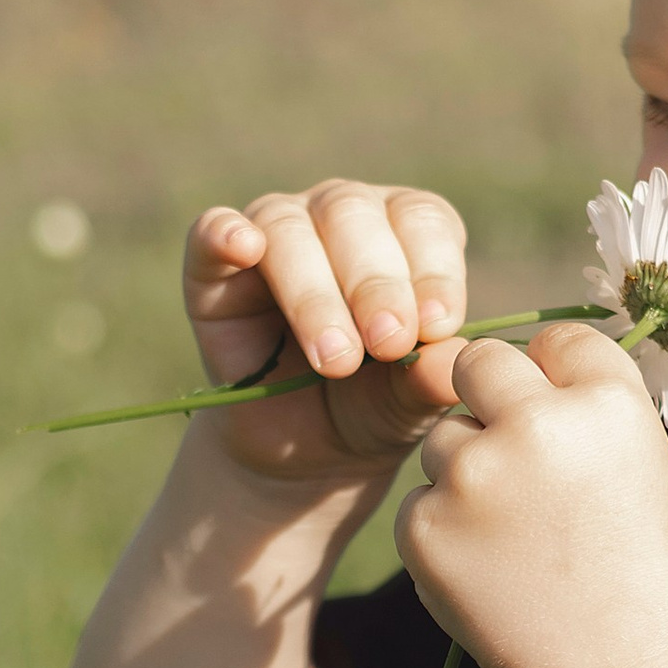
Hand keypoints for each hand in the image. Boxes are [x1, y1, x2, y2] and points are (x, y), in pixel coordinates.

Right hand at [184, 183, 471, 486]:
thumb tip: (456, 364)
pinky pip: (212, 233)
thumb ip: (432, 378)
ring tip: (336, 358)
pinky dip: (224, 235)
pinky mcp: (213, 268)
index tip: (437, 325)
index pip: (422, 221)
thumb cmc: (371, 406)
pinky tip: (243, 247)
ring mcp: (276, 232)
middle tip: (388, 344)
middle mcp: (340, 216)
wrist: (303, 451)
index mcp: (403, 233)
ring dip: (314, 294)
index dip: (432, 269)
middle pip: (354, 216)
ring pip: (290, 231)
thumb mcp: (410, 402)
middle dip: (375, 284)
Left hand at [396, 326, 667, 667]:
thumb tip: (525, 368)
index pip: (555, 337)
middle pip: (478, 362)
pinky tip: (493, 573)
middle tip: (514, 456)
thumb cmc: (650, 577)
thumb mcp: (647, 469)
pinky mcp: (425, 528)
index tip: (560, 414)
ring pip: (443, 439)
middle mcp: (535, 424)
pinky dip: (446, 532)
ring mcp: (472, 476)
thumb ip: (587, 411)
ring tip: (519, 539)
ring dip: (467, 472)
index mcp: (606, 401)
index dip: (554, 374)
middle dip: (488, 395)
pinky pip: (421, 503)